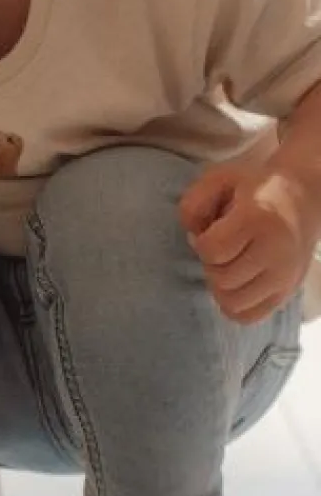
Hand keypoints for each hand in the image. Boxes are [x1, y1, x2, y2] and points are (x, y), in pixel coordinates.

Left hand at [179, 158, 320, 323]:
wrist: (303, 192)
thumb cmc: (254, 185)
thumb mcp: (217, 178)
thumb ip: (192, 204)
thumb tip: (192, 238)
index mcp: (259, 218)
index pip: (211, 250)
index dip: (201, 242)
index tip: (210, 231)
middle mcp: (277, 250)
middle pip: (221, 279)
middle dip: (210, 265)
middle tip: (220, 249)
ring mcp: (286, 275)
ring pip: (233, 303)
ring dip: (220, 287)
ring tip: (228, 265)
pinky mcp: (288, 291)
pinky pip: (250, 316)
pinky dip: (234, 305)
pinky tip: (235, 284)